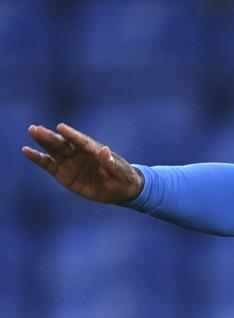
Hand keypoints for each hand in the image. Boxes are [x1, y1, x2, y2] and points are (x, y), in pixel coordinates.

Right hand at [23, 123, 144, 203]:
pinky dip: (38, 158)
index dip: (72, 135)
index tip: (61, 127)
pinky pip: (48, 165)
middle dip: (50, 136)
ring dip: (43, 141)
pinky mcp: (63, 173)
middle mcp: (79, 153)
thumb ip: (111, 162)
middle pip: (63, 143)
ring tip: (32, 131)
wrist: (120, 190)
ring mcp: (70, 162)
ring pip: (54, 150)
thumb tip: (104, 150)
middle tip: (36, 128)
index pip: (81, 141)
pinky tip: (26, 151)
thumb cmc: (123, 177)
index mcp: (94, 150)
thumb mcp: (120, 172)